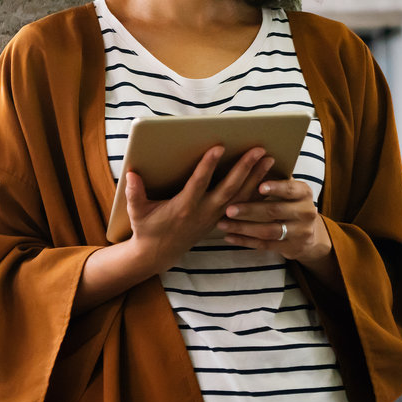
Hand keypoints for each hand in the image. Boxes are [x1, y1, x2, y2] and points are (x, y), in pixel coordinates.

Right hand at [125, 146, 275, 272]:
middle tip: (259, 151)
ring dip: (256, 178)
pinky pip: (242, 206)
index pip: (199, 183)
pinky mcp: (220, 220)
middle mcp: (203, 212)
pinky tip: (268, 180)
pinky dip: (256, 192)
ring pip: (241, 196)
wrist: (158, 254)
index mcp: (183, 207)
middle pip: (229, 188)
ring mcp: (214, 217)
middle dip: (245, 168)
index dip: (208, 165)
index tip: (219, 147)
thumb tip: (132, 174)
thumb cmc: (147, 229)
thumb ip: (134, 193)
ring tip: (269, 160)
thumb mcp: (136, 212)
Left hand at [218, 177, 333, 266]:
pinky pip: (264, 245)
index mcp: (304, 193)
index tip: (259, 186)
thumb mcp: (289, 190)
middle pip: (274, 211)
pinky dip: (245, 241)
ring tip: (222, 223)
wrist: (308, 235)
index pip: (290, 189)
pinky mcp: (290, 248)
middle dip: (250, 210)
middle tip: (228, 209)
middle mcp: (306, 212)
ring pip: (268, 231)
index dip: (276, 188)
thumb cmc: (289, 203)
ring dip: (243, 228)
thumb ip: (274, 177)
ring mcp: (300, 233)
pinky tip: (228, 237)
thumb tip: (249, 156)